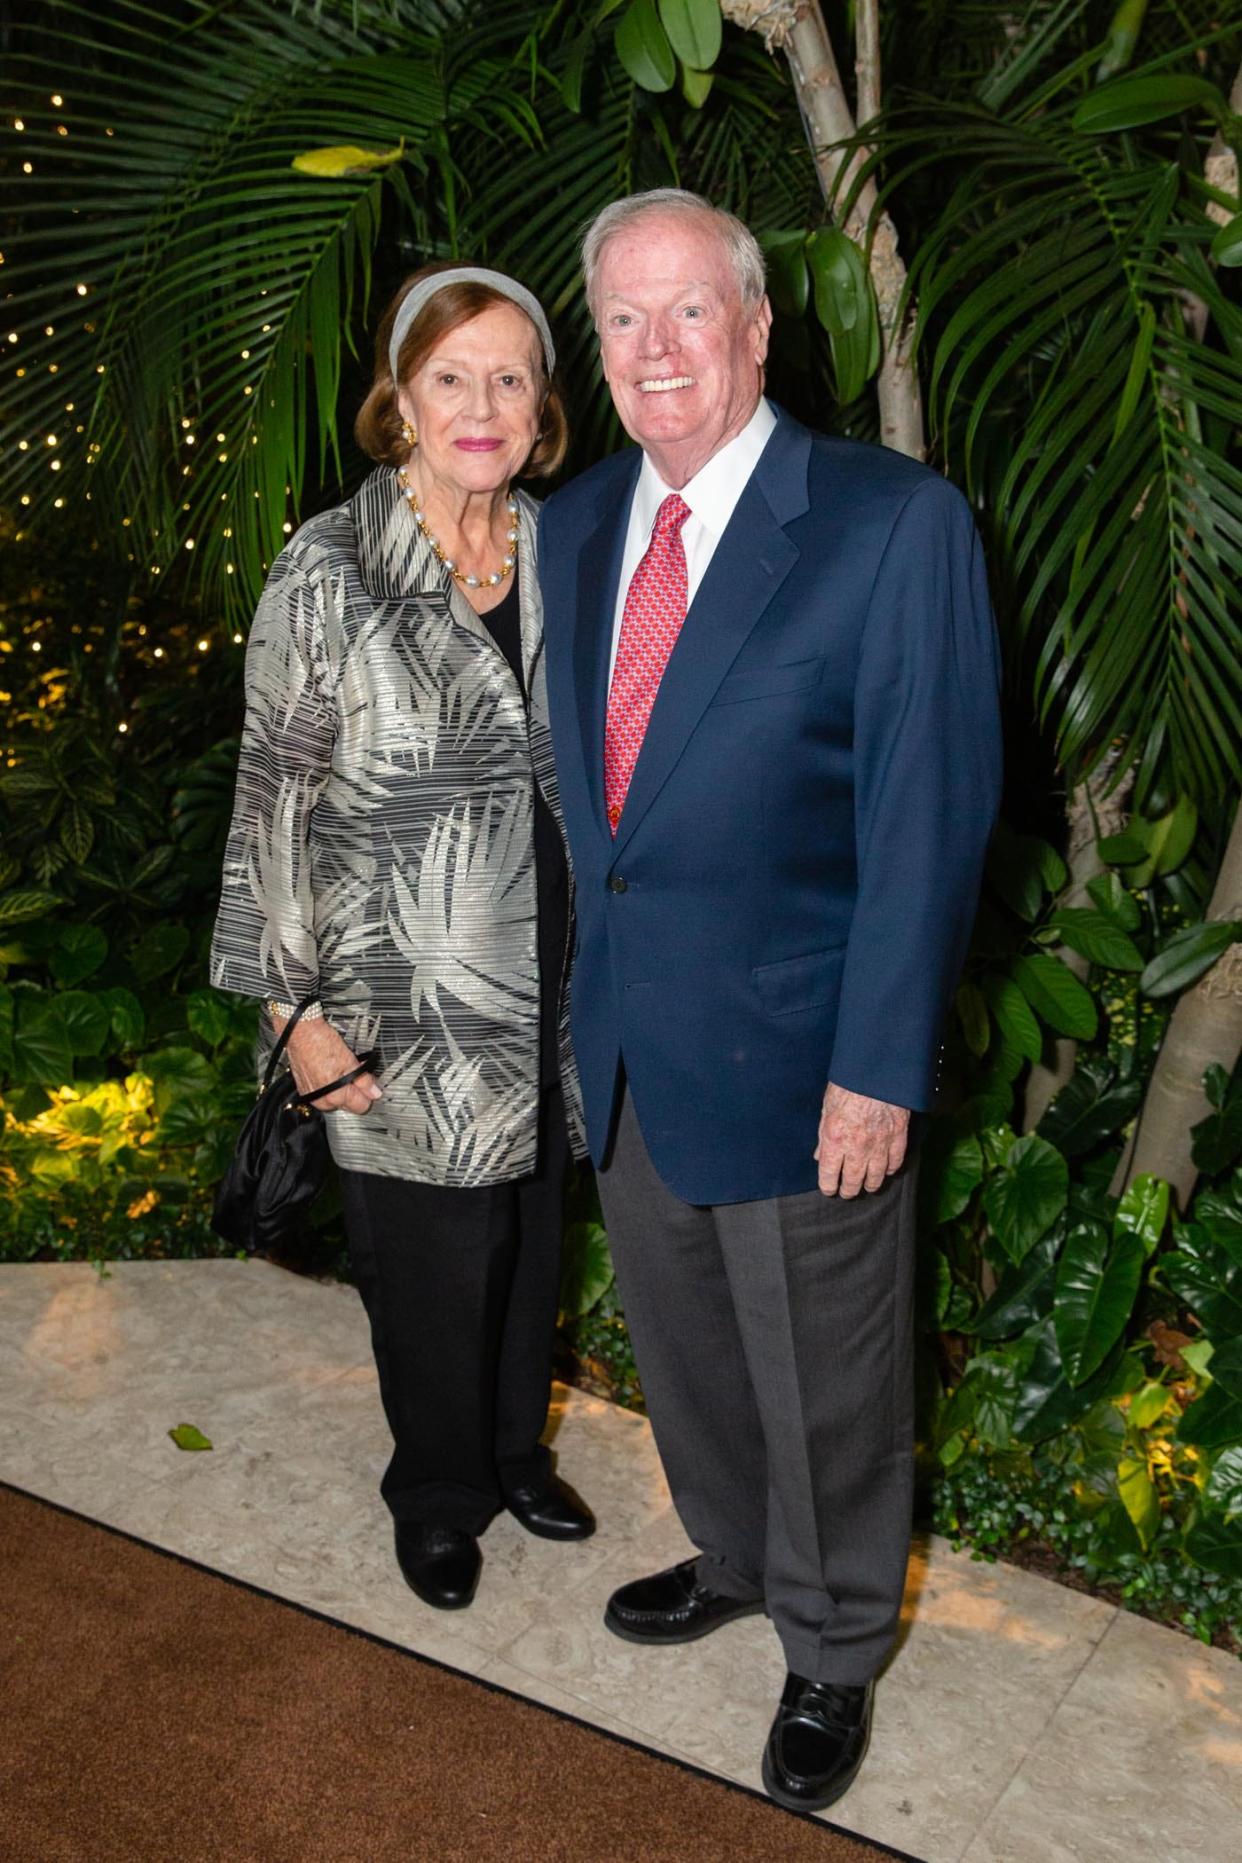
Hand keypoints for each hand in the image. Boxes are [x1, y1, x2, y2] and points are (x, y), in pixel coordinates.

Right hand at [275, 1015, 381, 1115]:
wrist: (301, 1033)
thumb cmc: (322, 1043)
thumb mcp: (350, 1061)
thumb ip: (365, 1081)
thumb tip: (375, 1092)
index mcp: (336, 1096)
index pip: (361, 1107)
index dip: (368, 1093)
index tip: (368, 1083)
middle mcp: (322, 1100)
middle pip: (348, 1105)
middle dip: (354, 1091)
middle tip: (354, 1072)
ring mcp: (312, 1095)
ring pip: (335, 1100)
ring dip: (341, 1089)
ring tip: (340, 1070)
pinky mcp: (304, 1089)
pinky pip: (323, 1094)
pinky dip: (328, 1086)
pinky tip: (329, 1071)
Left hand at [814, 1083, 908, 1197]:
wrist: (877, 1071)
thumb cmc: (848, 1085)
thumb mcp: (826, 1108)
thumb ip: (823, 1136)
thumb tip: (820, 1155)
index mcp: (834, 1139)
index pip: (828, 1175)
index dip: (828, 1186)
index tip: (829, 1189)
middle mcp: (856, 1147)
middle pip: (853, 1181)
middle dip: (848, 1191)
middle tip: (847, 1192)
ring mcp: (879, 1144)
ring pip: (876, 1177)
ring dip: (870, 1185)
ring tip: (867, 1186)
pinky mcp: (898, 1137)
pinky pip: (895, 1162)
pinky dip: (890, 1169)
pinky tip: (886, 1170)